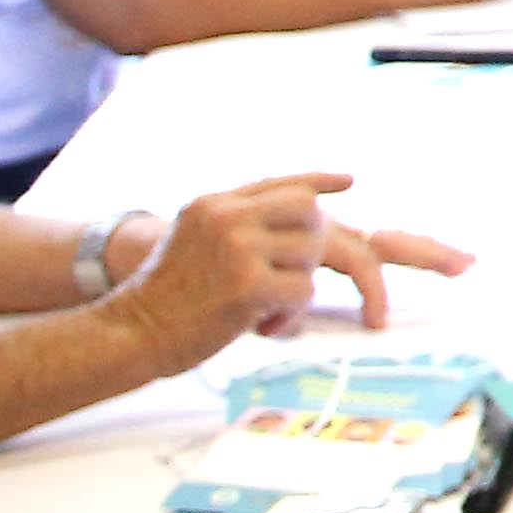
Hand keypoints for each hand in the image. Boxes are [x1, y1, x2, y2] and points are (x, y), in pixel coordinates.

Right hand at [99, 173, 473, 359]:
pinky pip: (304, 293)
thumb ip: (244, 228)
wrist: (126, 330)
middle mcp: (232, 216)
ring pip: (315, 254)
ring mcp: (240, 246)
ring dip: (300, 291)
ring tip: (264, 313)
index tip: (348, 183)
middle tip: (387, 281)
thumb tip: (308, 221)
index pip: (284, 185)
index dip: (317, 183)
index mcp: (219, 204)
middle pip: (317, 218)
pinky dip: (289, 317)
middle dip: (350, 250)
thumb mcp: (196, 245)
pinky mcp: (247, 283)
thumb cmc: (165, 298)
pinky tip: (258, 327)